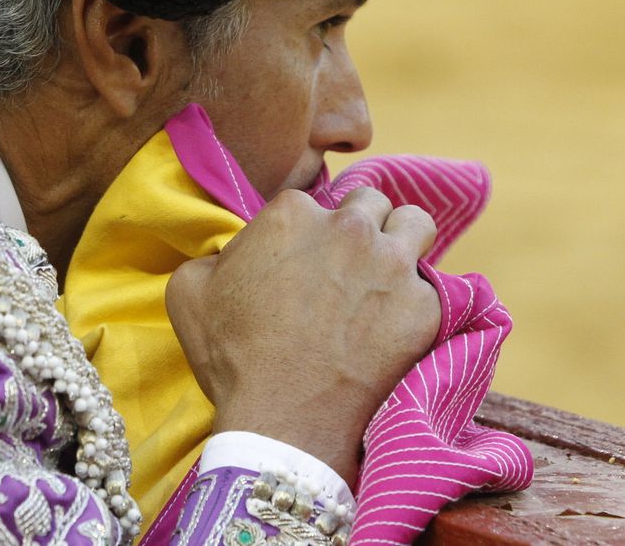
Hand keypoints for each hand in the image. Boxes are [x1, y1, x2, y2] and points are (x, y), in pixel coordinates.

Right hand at [165, 186, 440, 483]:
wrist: (283, 422)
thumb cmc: (233, 357)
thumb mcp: (190, 290)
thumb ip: (214, 254)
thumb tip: (231, 255)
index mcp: (292, 212)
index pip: (314, 202)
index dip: (309, 232)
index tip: (304, 262)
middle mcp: (349, 226)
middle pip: (371, 203)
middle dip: (361, 226)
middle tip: (348, 265)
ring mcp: (392, 265)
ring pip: (416, 223)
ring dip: (403, 240)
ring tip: (388, 272)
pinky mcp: (424, 307)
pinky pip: (434, 287)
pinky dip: (417, 302)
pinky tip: (396, 325)